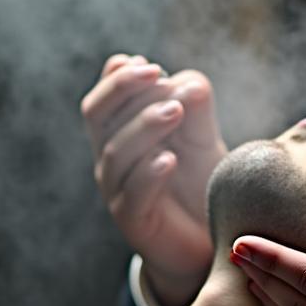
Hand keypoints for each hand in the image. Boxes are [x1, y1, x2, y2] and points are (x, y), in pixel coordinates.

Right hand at [81, 53, 227, 305]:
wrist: (208, 238)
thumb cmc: (199, 181)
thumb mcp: (201, 135)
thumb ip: (194, 104)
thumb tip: (185, 83)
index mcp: (119, 131)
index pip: (104, 96)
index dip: (119, 77)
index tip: (151, 67)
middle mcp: (111, 158)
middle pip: (97, 114)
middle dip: (124, 89)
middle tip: (159, 75)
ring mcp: (117, 190)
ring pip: (115, 152)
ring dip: (143, 125)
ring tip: (174, 111)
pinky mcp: (134, 222)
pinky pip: (132, 195)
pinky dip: (148, 173)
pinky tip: (169, 159)